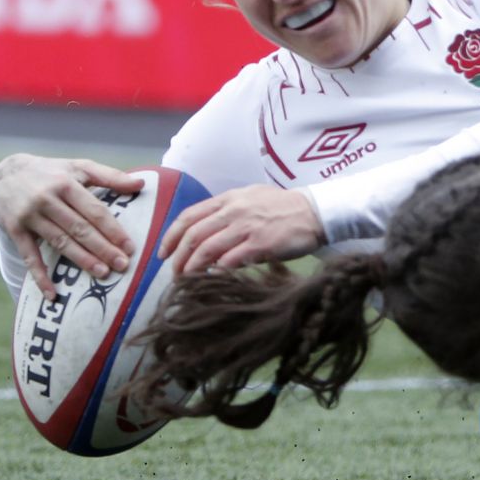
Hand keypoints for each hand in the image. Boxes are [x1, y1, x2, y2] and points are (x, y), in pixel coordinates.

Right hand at [0, 153, 144, 298]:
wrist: (4, 175)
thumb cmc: (51, 172)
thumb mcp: (79, 167)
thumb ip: (110, 176)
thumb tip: (142, 182)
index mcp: (66, 184)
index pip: (94, 210)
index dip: (112, 230)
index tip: (130, 247)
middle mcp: (46, 199)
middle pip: (79, 228)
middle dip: (102, 248)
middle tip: (122, 266)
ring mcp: (29, 216)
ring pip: (59, 242)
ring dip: (81, 260)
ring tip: (102, 274)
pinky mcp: (14, 230)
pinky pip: (29, 256)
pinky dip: (40, 276)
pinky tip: (52, 293)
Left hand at [159, 185, 325, 273]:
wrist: (315, 212)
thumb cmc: (284, 208)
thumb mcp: (251, 199)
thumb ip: (228, 212)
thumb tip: (206, 232)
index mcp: (228, 199)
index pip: (189, 216)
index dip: (171, 236)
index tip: (164, 252)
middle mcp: (234, 211)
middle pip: (193, 235)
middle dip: (178, 257)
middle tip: (174, 273)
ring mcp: (247, 227)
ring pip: (207, 249)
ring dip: (193, 267)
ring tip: (187, 280)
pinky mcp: (261, 244)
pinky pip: (230, 260)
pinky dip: (217, 270)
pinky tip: (213, 278)